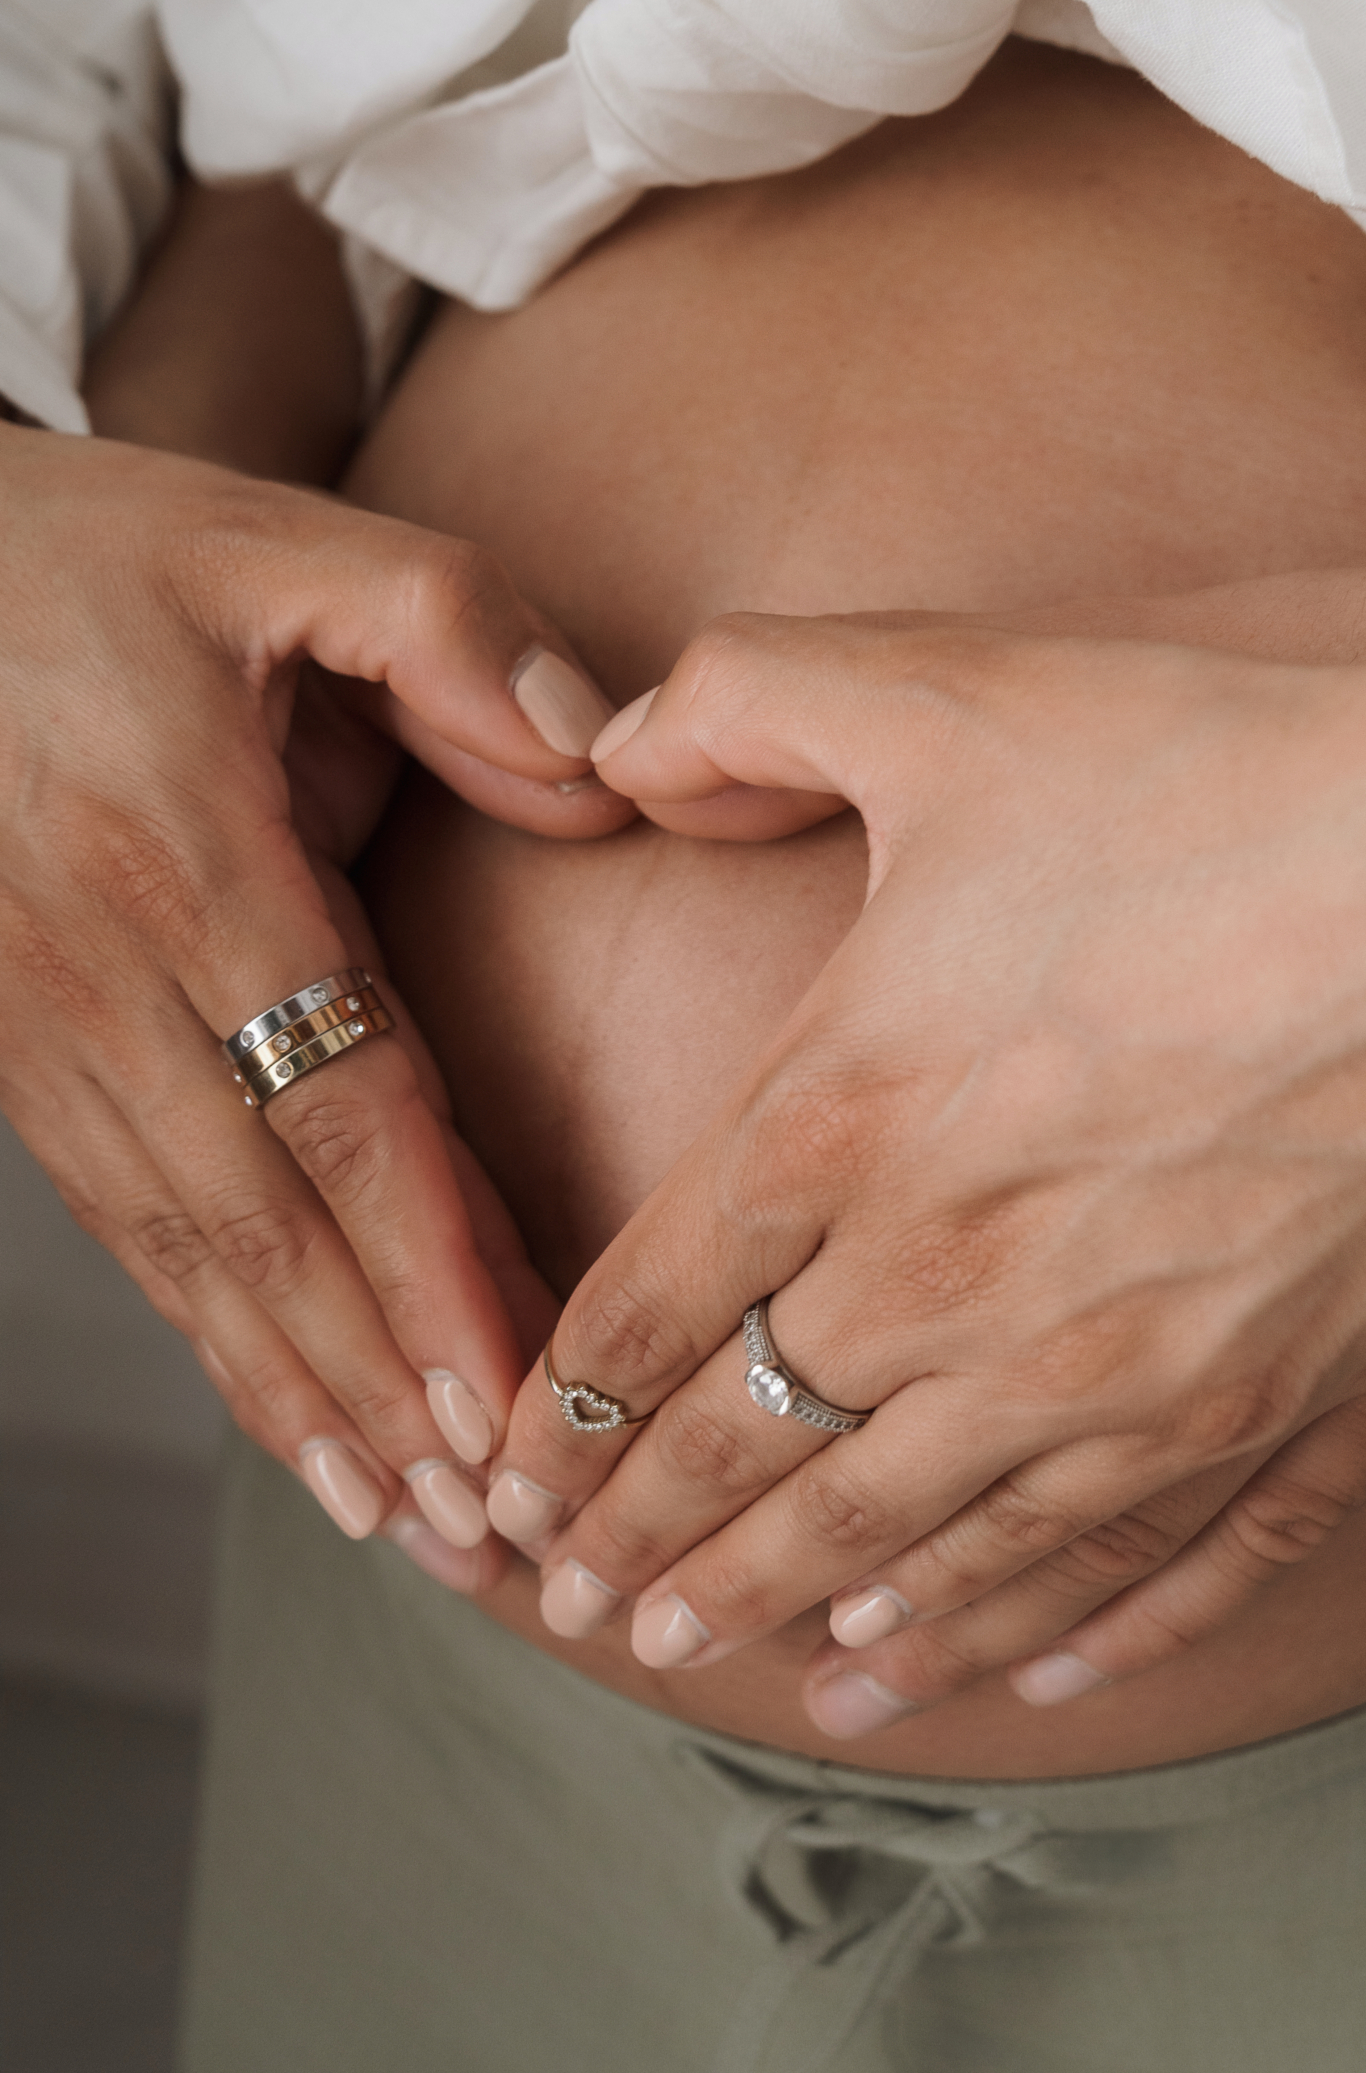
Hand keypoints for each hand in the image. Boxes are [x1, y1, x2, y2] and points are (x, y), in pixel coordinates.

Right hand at [0, 422, 630, 1553]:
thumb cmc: (96, 561)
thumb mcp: (282, 541)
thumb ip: (456, 631)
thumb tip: (601, 771)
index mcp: (186, 865)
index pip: (337, 1104)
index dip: (427, 1259)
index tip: (508, 1394)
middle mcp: (104, 987)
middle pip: (267, 1228)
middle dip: (386, 1385)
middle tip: (497, 1527)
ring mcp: (47, 1043)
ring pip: (192, 1263)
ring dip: (306, 1404)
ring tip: (414, 1531)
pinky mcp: (26, 1068)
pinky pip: (134, 1236)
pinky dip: (222, 1347)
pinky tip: (296, 1431)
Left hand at [486, 604, 1365, 1720]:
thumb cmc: (1218, 772)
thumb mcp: (940, 685)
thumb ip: (736, 704)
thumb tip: (614, 755)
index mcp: (842, 1117)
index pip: (649, 1314)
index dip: (560, 1416)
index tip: (511, 1480)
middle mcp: (948, 1278)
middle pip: (751, 1453)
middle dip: (648, 1540)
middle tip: (582, 1606)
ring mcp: (1105, 1365)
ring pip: (905, 1536)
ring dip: (791, 1606)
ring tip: (721, 1660)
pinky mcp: (1254, 1398)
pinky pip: (1105, 1560)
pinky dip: (1016, 1624)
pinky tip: (979, 1667)